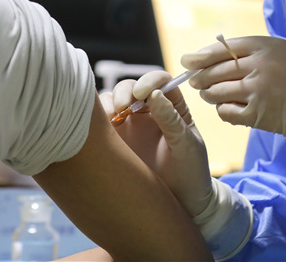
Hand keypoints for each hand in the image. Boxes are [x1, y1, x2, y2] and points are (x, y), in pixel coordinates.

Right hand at [100, 71, 212, 217]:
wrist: (183, 204)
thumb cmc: (191, 172)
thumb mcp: (187, 145)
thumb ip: (171, 120)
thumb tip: (155, 94)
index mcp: (171, 106)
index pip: (159, 82)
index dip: (150, 81)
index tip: (143, 93)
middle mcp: (148, 111)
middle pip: (131, 88)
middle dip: (124, 92)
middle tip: (122, 106)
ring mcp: (129, 126)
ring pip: (111, 102)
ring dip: (107, 104)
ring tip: (111, 118)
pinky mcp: (114, 142)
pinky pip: (100, 125)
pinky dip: (94, 120)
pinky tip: (98, 130)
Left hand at [183, 36, 285, 144]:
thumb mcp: (284, 53)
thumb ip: (254, 52)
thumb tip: (219, 55)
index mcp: (264, 46)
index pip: (222, 48)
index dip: (201, 56)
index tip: (188, 61)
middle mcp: (258, 64)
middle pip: (214, 70)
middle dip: (200, 78)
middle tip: (195, 82)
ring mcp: (257, 89)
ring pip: (216, 92)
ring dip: (210, 96)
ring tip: (212, 96)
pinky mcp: (259, 113)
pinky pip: (227, 112)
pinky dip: (223, 112)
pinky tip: (229, 111)